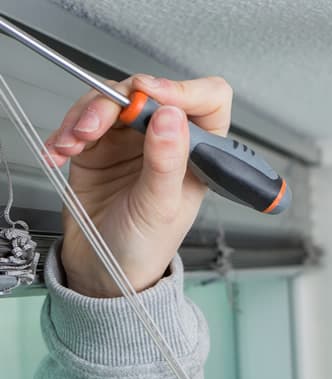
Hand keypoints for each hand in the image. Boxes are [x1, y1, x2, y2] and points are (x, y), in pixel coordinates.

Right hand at [44, 75, 233, 296]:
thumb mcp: (160, 208)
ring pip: (112, 100)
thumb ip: (167, 162)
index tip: (153, 97)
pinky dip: (66, 131)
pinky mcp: (99, 146)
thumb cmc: (145, 247)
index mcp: (198, 153)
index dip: (184, 91)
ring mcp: (132, 141)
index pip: (208, 100)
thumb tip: (172, 117)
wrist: (102, 271)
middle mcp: (168, 141)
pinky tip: (59, 152)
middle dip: (118, 103)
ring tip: (72, 143)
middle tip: (94, 126)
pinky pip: (82, 120)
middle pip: (149, 93)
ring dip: (86, 115)